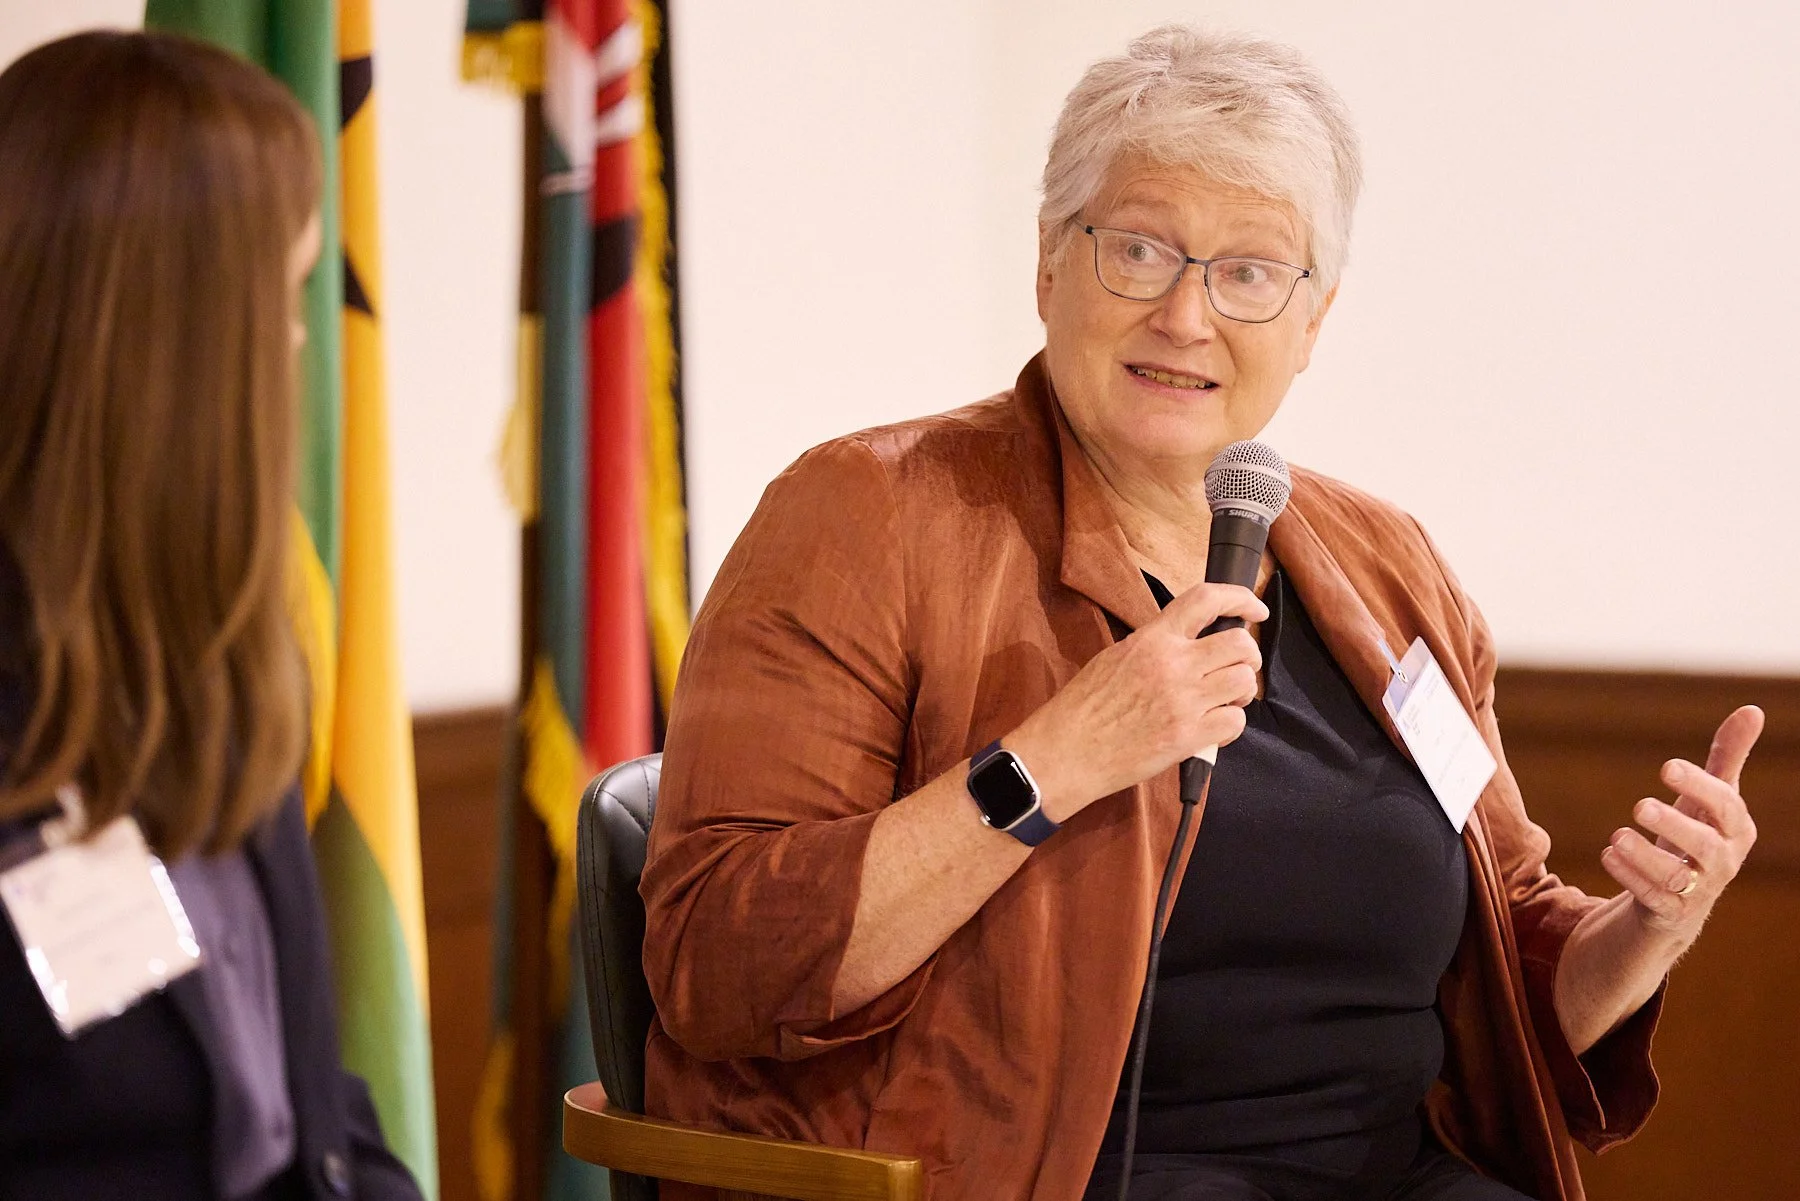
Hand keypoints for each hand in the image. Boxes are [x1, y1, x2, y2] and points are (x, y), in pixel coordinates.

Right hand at [1004, 582, 1267, 822]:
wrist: (1067, 751)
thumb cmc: (1084, 707)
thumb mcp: (1115, 656)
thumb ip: (1155, 645)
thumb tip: (1187, 641)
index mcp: (1152, 639)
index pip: (1205, 600)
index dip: (1239, 598)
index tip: (1253, 610)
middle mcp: (1172, 664)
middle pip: (1240, 643)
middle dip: (1248, 656)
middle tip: (1236, 669)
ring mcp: (1183, 700)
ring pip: (1244, 682)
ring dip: (1241, 692)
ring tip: (1223, 701)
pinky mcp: (1188, 736)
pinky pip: (1235, 721)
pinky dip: (1230, 725)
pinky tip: (1211, 729)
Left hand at [1600, 705, 1762, 940]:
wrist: (1680, 899)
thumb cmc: (1696, 836)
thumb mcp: (1710, 798)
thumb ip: (1727, 757)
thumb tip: (1753, 710)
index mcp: (1735, 830)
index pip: (1725, 806)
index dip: (1699, 786)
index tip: (1666, 767)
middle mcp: (1722, 862)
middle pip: (1706, 846)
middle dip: (1674, 825)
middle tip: (1639, 806)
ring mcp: (1697, 890)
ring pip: (1676, 877)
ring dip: (1644, 856)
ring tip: (1616, 836)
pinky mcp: (1669, 911)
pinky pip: (1651, 899)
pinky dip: (1629, 877)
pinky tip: (1608, 854)